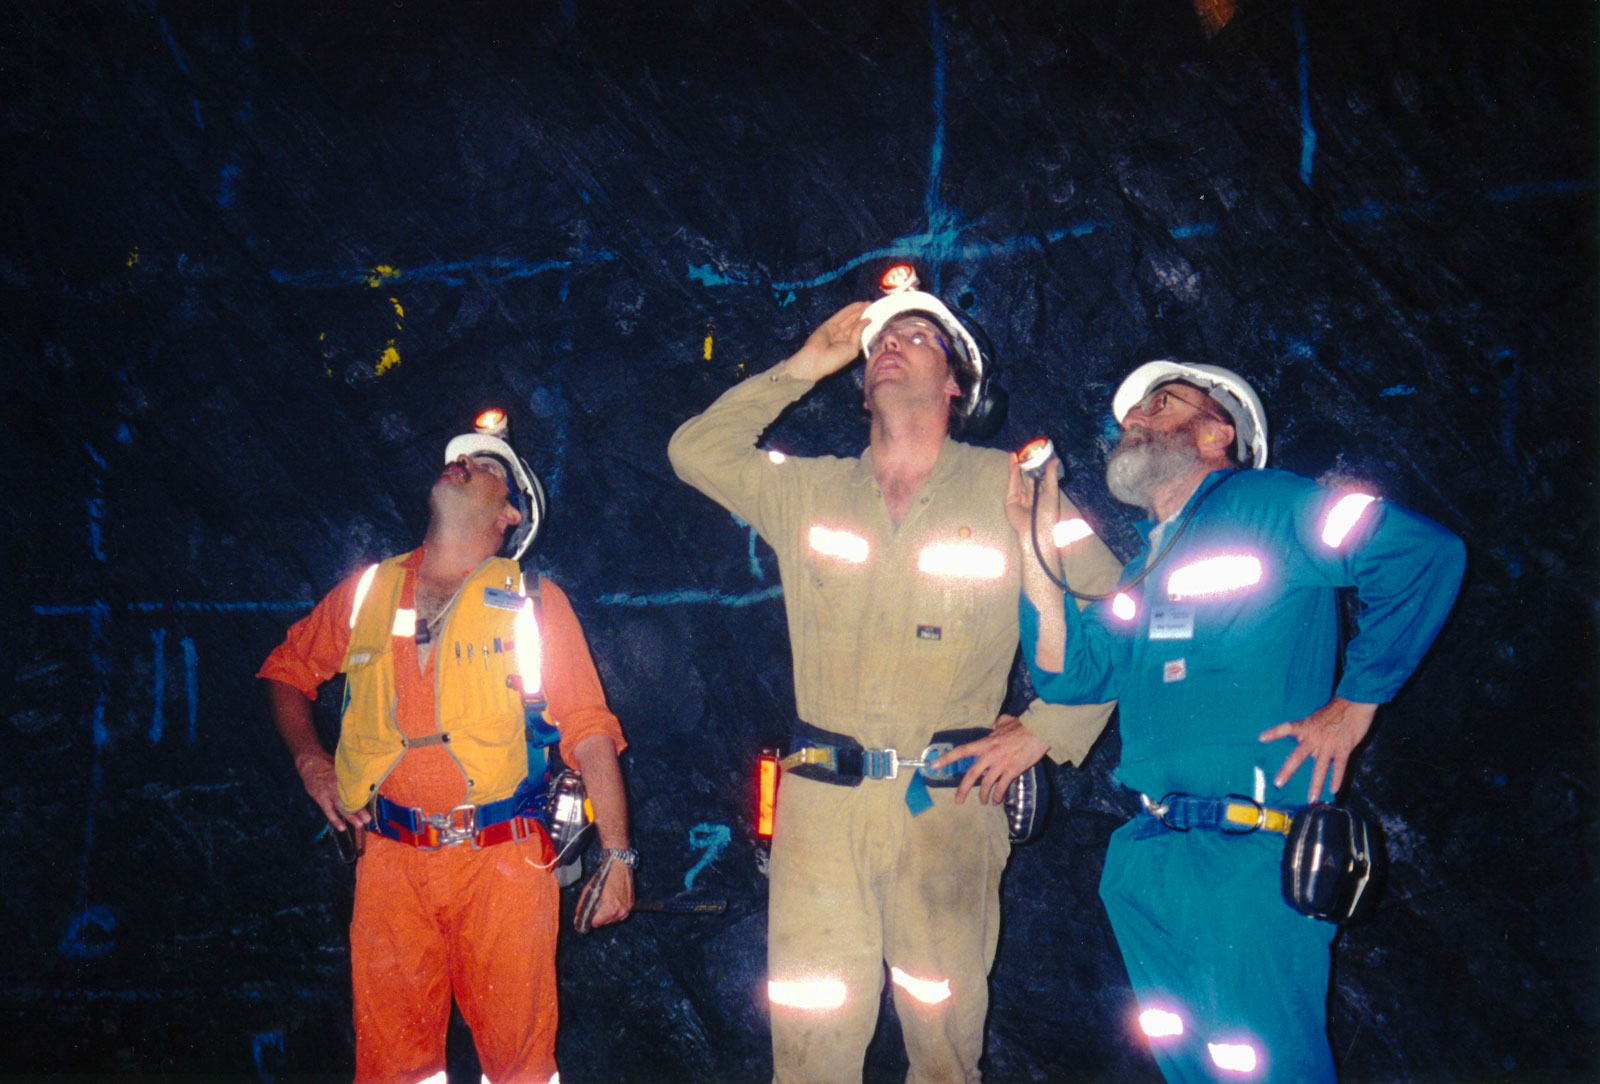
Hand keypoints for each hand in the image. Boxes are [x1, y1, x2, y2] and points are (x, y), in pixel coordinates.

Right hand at [294, 750, 369, 835]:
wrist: (311, 763)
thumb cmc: (328, 764)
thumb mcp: (343, 768)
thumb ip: (352, 776)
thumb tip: (367, 781)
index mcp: (347, 778)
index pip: (359, 790)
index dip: (366, 799)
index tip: (374, 806)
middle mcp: (339, 786)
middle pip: (352, 800)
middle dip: (361, 810)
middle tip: (368, 819)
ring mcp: (329, 793)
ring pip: (342, 807)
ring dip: (351, 817)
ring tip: (359, 825)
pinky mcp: (321, 798)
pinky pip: (329, 811)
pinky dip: (335, 820)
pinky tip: (342, 827)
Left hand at [575, 857, 634, 931]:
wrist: (619, 866)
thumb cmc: (605, 876)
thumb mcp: (589, 890)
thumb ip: (582, 906)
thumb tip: (576, 919)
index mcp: (610, 908)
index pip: (596, 923)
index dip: (591, 918)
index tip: (590, 912)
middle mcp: (620, 911)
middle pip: (604, 923)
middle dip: (599, 917)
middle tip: (598, 905)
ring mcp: (627, 909)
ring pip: (613, 920)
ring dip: (608, 915)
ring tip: (605, 902)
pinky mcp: (631, 905)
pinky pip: (621, 915)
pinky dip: (616, 911)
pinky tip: (613, 902)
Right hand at [784, 301, 871, 381]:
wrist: (815, 360)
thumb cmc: (835, 359)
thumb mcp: (852, 348)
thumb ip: (858, 333)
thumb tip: (867, 320)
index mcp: (849, 346)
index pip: (860, 333)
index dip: (867, 325)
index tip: (877, 318)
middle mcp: (843, 338)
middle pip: (855, 324)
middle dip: (864, 315)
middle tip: (874, 306)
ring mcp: (835, 331)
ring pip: (849, 318)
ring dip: (858, 311)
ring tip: (868, 303)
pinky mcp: (829, 324)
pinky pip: (841, 315)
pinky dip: (849, 309)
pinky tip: (858, 304)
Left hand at [932, 714, 1050, 805]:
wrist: (1038, 731)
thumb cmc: (1022, 725)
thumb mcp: (1004, 721)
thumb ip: (996, 725)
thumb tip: (993, 727)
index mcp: (985, 743)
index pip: (962, 751)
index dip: (947, 758)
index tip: (934, 765)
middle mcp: (989, 755)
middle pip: (971, 775)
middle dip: (962, 789)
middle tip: (958, 801)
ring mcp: (1000, 764)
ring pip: (986, 784)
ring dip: (983, 795)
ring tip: (983, 801)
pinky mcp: (1012, 771)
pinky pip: (1002, 787)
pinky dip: (998, 795)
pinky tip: (996, 800)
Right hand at [1007, 454, 1062, 549]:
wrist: (1035, 530)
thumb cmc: (1047, 515)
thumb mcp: (1051, 493)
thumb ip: (1051, 476)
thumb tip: (1055, 460)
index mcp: (1042, 495)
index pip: (1038, 478)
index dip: (1036, 466)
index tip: (1034, 454)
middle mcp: (1030, 496)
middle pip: (1026, 477)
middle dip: (1024, 465)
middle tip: (1023, 452)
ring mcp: (1019, 498)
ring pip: (1017, 480)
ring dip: (1016, 467)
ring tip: (1015, 454)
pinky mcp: (1010, 501)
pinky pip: (1012, 485)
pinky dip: (1012, 474)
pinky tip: (1013, 464)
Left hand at [1258, 696, 1377, 803]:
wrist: (1355, 703)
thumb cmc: (1336, 710)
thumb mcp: (1317, 718)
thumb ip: (1311, 734)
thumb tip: (1310, 751)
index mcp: (1307, 727)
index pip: (1287, 728)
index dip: (1274, 733)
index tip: (1262, 738)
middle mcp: (1314, 738)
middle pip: (1298, 756)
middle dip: (1288, 770)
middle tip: (1278, 783)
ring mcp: (1329, 745)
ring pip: (1320, 767)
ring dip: (1315, 784)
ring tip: (1311, 798)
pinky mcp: (1343, 749)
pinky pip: (1339, 767)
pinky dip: (1336, 779)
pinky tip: (1333, 790)